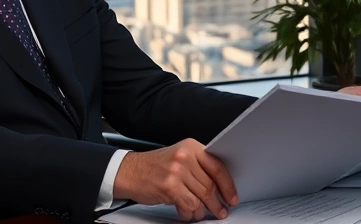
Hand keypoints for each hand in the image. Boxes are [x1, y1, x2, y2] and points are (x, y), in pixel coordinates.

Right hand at [114, 138, 237, 220]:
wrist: (128, 172)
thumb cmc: (153, 167)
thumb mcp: (178, 158)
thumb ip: (197, 167)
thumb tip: (219, 186)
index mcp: (191, 147)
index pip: (217, 166)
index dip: (228, 184)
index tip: (232, 197)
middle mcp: (185, 157)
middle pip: (210, 184)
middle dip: (217, 202)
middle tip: (220, 211)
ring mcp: (177, 171)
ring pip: (201, 197)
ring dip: (203, 210)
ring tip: (201, 214)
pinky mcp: (169, 186)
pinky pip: (189, 205)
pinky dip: (190, 213)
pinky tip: (186, 213)